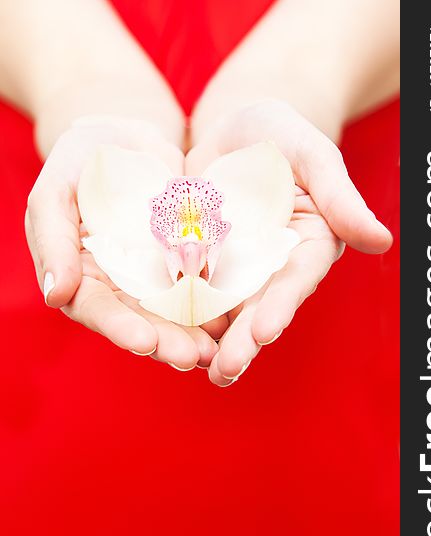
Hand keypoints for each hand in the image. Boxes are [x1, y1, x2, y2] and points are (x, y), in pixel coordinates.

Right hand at [26, 116, 217, 368]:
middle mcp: (119, 284)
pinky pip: (202, 286)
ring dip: (194, 333)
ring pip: (174, 313)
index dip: (118, 326)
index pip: (96, 308)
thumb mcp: (56, 190)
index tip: (144, 342)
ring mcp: (154, 276)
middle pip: (141, 320)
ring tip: (216, 349)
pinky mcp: (186, 262)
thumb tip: (56, 296)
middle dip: (166, 341)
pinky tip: (233, 318)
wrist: (129, 138)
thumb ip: (53, 240)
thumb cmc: (82, 159)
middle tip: (191, 357)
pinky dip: (216, 304)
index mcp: (82, 274)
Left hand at [187, 100, 392, 384]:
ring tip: (193, 367)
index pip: (295, 279)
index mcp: (306, 245)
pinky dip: (176, 308)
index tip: (265, 332)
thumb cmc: (281, 135)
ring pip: (222, 306)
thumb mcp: (311, 155)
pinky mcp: (200, 259)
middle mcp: (272, 265)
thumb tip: (382, 242)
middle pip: (257, 305)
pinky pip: (186, 284)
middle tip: (224, 371)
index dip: (281, 305)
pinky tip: (161, 332)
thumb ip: (340, 198)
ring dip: (209, 338)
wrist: (233, 131)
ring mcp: (234, 266)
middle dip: (242, 339)